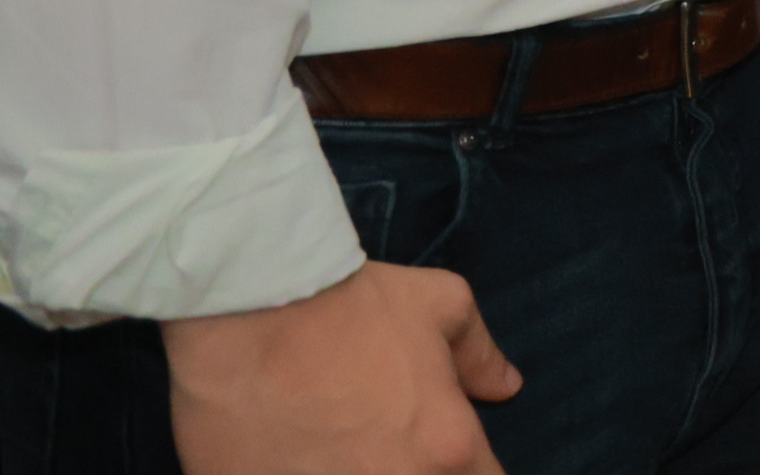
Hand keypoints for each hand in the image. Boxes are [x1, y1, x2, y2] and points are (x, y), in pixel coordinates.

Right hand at [165, 262, 518, 474]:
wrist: (253, 306)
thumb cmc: (352, 302)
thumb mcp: (442, 305)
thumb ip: (479, 355)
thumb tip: (505, 386)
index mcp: (448, 450)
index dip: (467, 473)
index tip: (446, 460)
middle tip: (384, 453)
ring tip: (336, 455)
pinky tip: (293, 463)